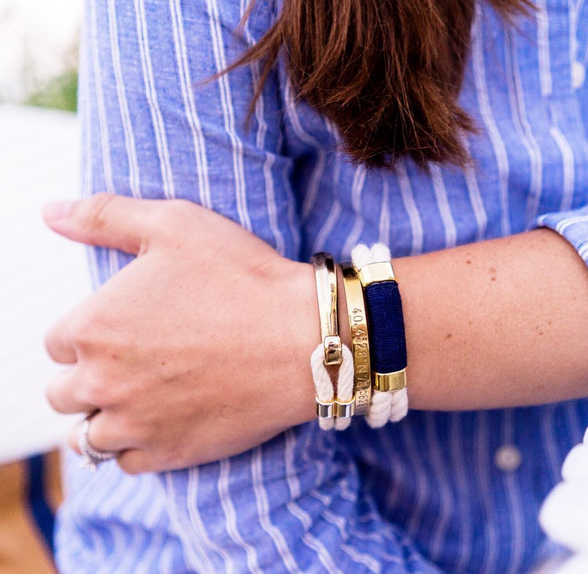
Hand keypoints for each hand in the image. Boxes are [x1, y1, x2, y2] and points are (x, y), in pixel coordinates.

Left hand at [44, 194, 317, 472]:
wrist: (305, 339)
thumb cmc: (243, 277)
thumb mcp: (174, 226)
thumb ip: (104, 216)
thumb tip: (49, 212)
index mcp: (95, 326)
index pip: (56, 342)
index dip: (86, 332)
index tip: (118, 328)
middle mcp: (103, 381)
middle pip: (63, 392)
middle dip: (87, 375)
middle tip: (128, 362)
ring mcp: (136, 423)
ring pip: (87, 435)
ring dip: (102, 416)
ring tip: (134, 398)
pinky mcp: (170, 453)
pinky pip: (126, 461)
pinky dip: (134, 445)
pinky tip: (157, 422)